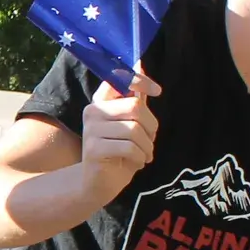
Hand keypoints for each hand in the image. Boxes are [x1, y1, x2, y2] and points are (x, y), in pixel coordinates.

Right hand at [78, 71, 160, 193]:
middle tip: (151, 141)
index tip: (158, 91)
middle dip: (151, 126)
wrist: (97, 183)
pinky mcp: (94, 149)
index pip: (119, 79)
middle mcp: (93, 112)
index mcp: (100, 102)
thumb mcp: (129, 124)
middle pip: (134, 107)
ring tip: (144, 155)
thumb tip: (140, 66)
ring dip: (147, 146)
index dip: (140, 80)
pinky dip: (140, 157)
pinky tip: (137, 163)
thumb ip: (134, 99)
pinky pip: (129, 148)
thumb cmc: (118, 151)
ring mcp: (91, 131)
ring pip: (134, 130)